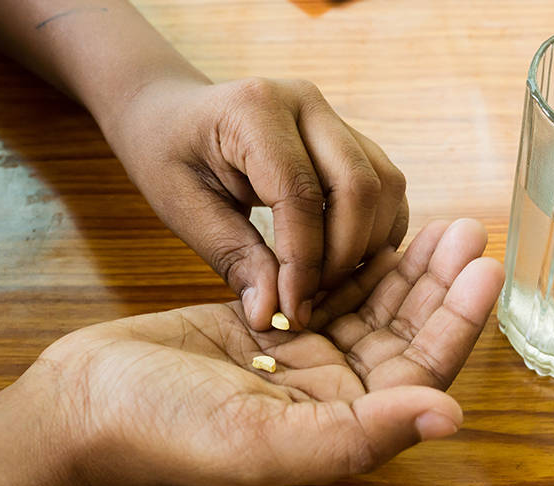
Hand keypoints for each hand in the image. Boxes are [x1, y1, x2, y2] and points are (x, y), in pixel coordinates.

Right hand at [0, 219, 501, 485]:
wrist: (86, 401)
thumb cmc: (162, 428)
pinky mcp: (272, 329)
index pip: (420, 375)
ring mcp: (301, 362)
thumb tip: (448, 414)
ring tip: (440, 226)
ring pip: (371, 310)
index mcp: (339, 431)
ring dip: (406, 269)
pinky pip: (329, 292)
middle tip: (468, 233)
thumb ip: (358, 436)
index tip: (484, 270)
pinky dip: (356, 264)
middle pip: (404, 337)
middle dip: (439, 286)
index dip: (457, 323)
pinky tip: (378, 235)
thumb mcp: (262, 438)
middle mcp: (330, 400)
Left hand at [105, 76, 408, 330]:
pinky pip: (385, 185)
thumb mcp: (184, 209)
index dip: (303, 261)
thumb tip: (272, 314)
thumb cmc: (168, 156)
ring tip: (325, 284)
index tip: (292, 311)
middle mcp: (305, 103)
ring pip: (384, 184)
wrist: (173, 116)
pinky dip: (375, 229)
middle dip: (344, 256)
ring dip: (366, 244)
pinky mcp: (349, 137)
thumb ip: (234, 258)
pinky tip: (344, 261)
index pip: (301, 193)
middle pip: (360, 185)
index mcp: (255, 110)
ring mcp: (333, 116)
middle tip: (312, 301)